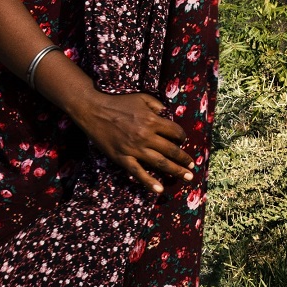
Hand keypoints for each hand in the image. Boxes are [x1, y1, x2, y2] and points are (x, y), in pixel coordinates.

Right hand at [73, 90, 192, 193]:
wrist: (94, 110)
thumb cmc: (119, 102)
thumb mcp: (142, 97)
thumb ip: (157, 105)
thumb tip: (167, 114)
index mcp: (152, 120)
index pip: (175, 132)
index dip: (182, 137)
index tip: (183, 141)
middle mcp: (146, 136)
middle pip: (171, 150)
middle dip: (184, 159)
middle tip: (192, 166)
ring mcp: (134, 149)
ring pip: (160, 162)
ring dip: (175, 170)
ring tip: (187, 177)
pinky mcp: (123, 158)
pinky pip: (138, 172)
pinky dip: (149, 182)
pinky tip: (159, 189)